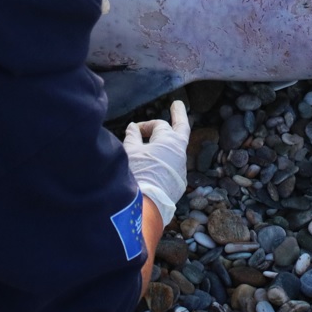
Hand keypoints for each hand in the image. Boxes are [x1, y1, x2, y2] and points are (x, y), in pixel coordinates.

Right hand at [122, 101, 189, 225]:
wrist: (144, 206)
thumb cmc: (136, 174)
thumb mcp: (129, 152)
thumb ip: (132, 137)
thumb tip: (132, 127)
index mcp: (170, 141)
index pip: (159, 125)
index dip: (145, 125)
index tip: (133, 130)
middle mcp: (180, 153)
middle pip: (181, 129)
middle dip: (179, 116)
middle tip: (177, 105)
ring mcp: (181, 169)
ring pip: (175, 152)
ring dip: (165, 146)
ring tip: (156, 144)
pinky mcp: (178, 185)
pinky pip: (172, 168)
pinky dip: (164, 163)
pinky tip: (154, 167)